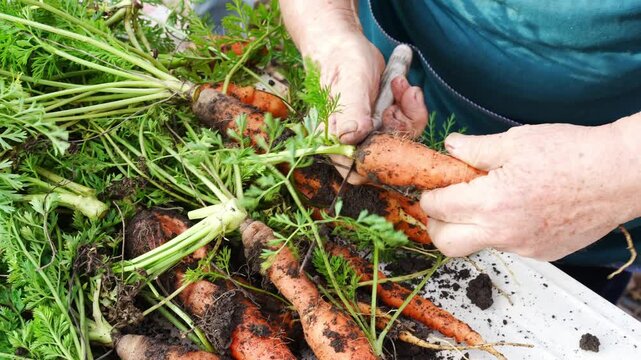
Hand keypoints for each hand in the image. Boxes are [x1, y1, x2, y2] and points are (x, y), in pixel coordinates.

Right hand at [280, 1, 426, 181]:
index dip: (383, 156)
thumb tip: (351, 138)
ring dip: (409, 111)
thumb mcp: (348, 85)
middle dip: (402, 124)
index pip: (359, 168)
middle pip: (386, 154)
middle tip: (406, 93)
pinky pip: (404, 123)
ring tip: (403, 84)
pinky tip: (403, 84)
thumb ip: (350, 112)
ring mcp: (369, 132)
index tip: (394, 124)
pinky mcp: (382, 121)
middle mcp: (351, 141)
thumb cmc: (341, 62)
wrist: (345, 45)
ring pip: (399, 138)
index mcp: (335, 140)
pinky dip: (410, 104)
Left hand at [420, 121, 640, 259]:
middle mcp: (502, 232)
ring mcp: (523, 247)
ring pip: (478, 244)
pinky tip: (517, 207)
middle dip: (436, 225)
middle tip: (444, 205)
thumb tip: (450, 147)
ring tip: (487, 199)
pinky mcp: (542, 252)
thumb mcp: (516, 141)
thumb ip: (475, 148)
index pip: (438, 208)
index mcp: (490, 203)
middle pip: (446, 244)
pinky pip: (508, 245)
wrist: (620, 175)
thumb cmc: (572, 154)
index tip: (433, 187)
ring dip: (470, 226)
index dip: (429, 195)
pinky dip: (501, 229)